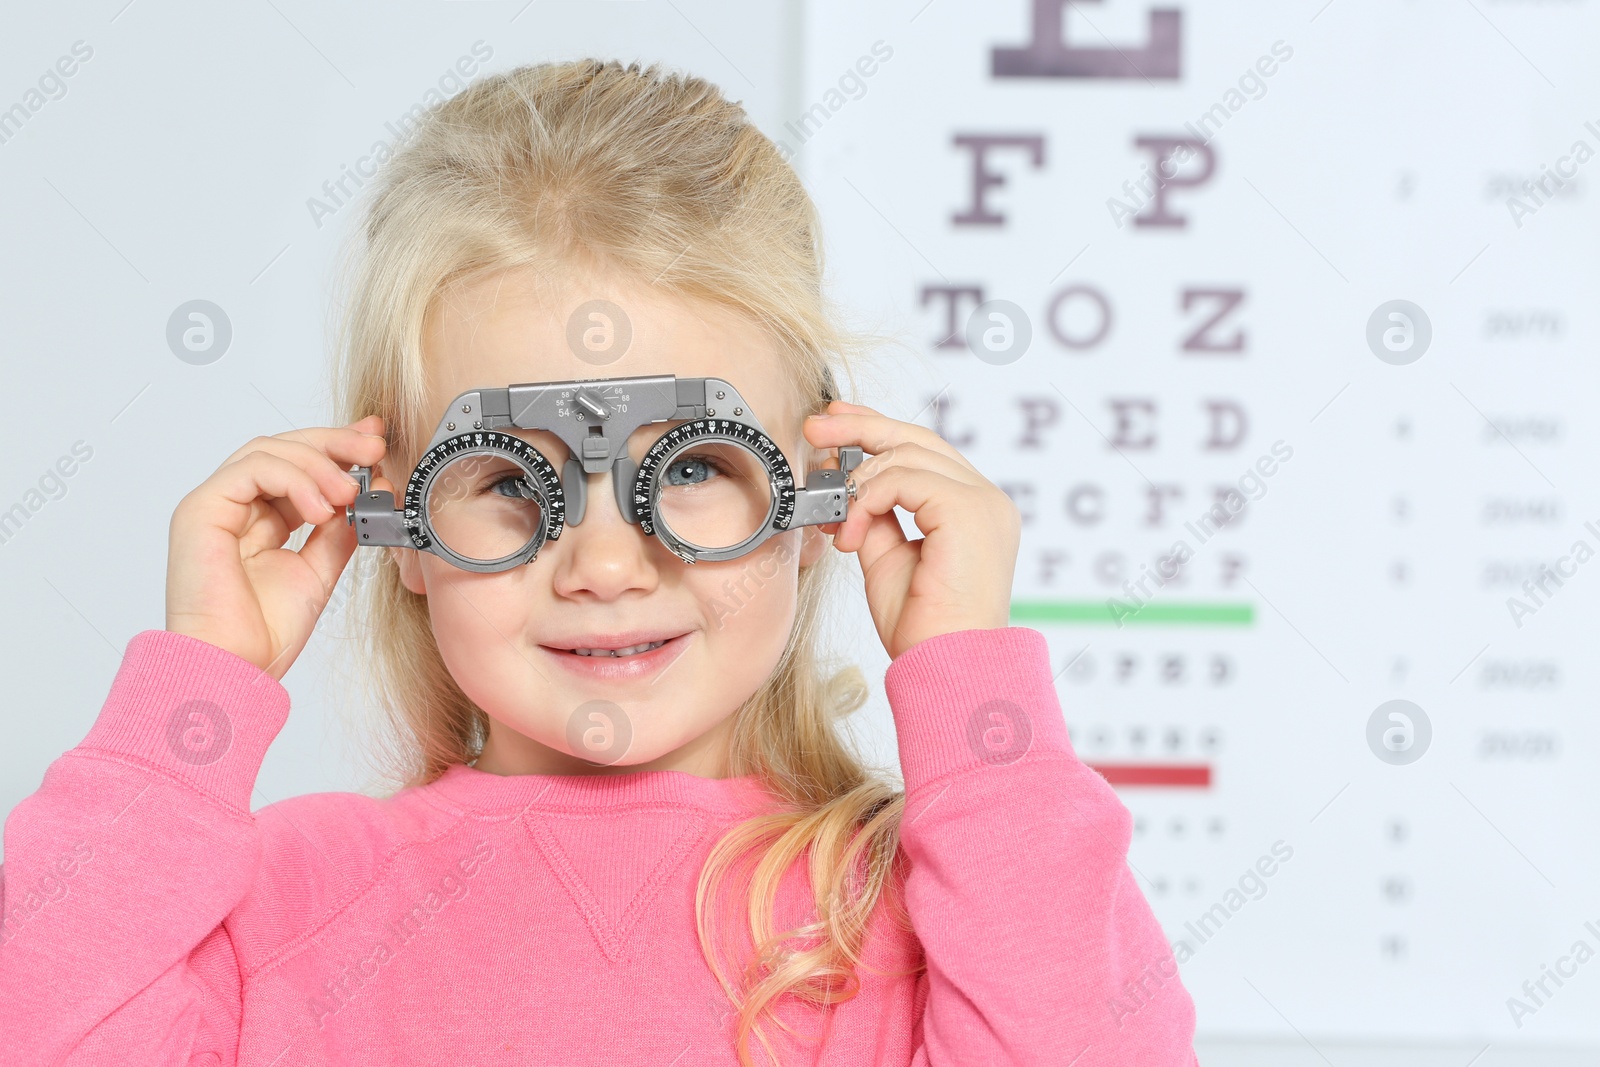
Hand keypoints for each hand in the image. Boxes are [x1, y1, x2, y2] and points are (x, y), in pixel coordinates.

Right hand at [165, 414, 395, 679]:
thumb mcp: (319, 569)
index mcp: (261, 520)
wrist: (235, 667)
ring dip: (318, 464)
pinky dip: (293, 479)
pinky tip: (320, 508)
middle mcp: (234, 507)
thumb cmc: (265, 632)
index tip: (375, 441)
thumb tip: (366, 493)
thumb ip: (338, 531)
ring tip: (349, 493)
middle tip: (373, 447)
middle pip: (283, 449)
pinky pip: (251, 470)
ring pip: (268, 451)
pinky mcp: (200, 510)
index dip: (337, 448)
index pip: (299, 467)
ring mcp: (214, 506)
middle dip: (334, 443)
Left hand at [802, 400, 1020, 659]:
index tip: (836, 423)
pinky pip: (903, 479)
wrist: (946, 666)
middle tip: (816, 427)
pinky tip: (853, 535)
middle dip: (859, 427)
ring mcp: (982, 502)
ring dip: (857, 486)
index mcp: (974, 510)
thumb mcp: (888, 559)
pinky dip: (867, 499)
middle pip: (917, 439)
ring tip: (839, 526)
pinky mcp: (968, 510)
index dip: (877, 429)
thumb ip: (877, 518)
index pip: (924, 451)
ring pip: (905, 457)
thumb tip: (850, 488)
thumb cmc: (924, 628)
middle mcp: (986, 499)